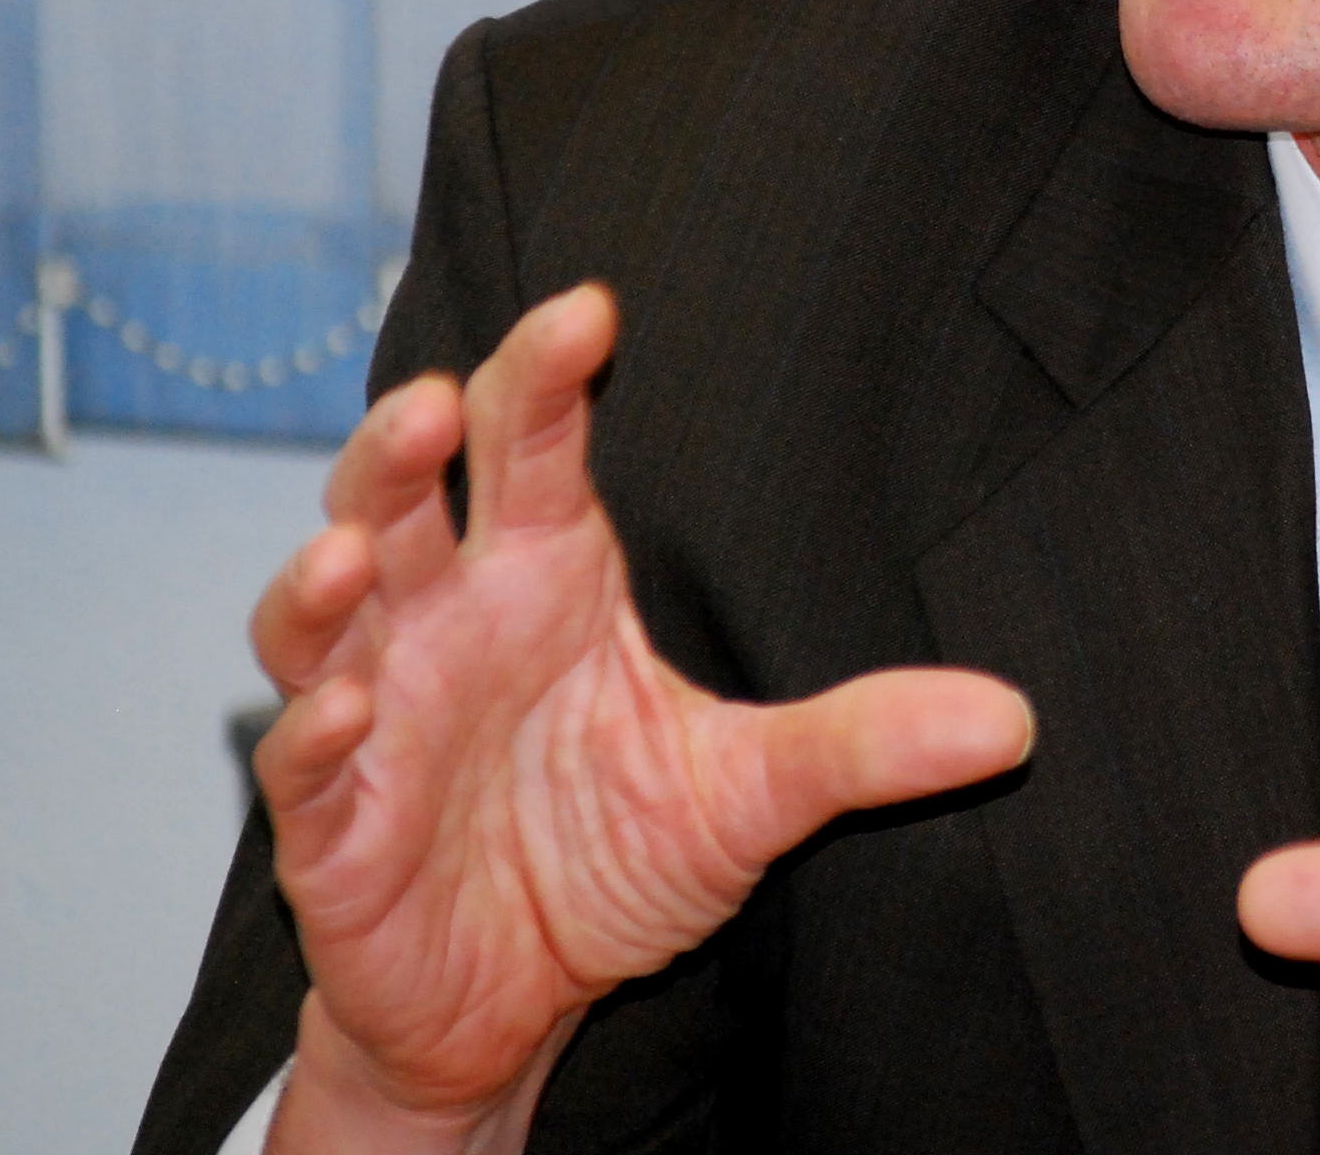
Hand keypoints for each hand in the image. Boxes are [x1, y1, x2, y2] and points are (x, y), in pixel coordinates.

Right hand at [248, 285, 1036, 1152]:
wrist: (513, 1007)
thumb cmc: (610, 861)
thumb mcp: (751, 795)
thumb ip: (863, 743)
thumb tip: (1014, 718)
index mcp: (543, 575)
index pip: (532, 443)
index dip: (546, 372)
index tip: (591, 311)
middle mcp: (447, 620)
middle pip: (402, 494)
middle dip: (402, 443)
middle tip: (434, 402)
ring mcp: (378, 712)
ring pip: (318, 613)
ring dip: (325, 575)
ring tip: (357, 548)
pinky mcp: (333, 824)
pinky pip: (305, 763)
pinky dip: (316, 733)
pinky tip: (351, 709)